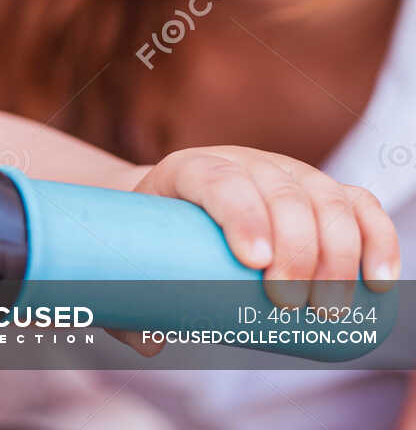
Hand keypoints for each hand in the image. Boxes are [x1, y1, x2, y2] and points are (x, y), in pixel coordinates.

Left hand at [134, 146, 399, 308]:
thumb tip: (154, 342)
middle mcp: (243, 162)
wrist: (173, 206)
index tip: (253, 262)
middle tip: (289, 305)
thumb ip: (127, 305)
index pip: (217, 179)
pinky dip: (377, 240)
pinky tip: (378, 281)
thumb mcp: (130, 260)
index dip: (240, 213)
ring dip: (338, 256)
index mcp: (188, 169)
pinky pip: (359, 206)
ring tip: (328, 309)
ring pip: (325, 199)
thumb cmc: (152, 241)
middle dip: (295, 250)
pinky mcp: (322, 191)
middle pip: (281, 194)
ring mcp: (287, 173)